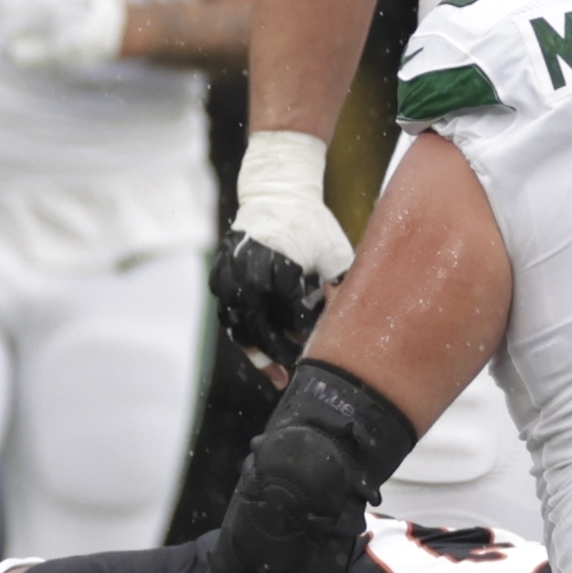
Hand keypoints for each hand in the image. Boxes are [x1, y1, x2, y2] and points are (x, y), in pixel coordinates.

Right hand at [218, 129, 352, 387]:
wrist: (276, 194)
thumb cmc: (314, 225)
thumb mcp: (334, 251)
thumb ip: (339, 283)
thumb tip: (350, 320)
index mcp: (279, 265)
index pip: (289, 312)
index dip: (303, 335)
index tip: (317, 351)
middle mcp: (248, 273)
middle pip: (258, 327)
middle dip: (276, 355)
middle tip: (291, 377)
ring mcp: (229, 275)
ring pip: (236, 326)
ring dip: (255, 352)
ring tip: (276, 374)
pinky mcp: (220, 277)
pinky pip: (227, 315)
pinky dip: (243, 335)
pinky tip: (260, 353)